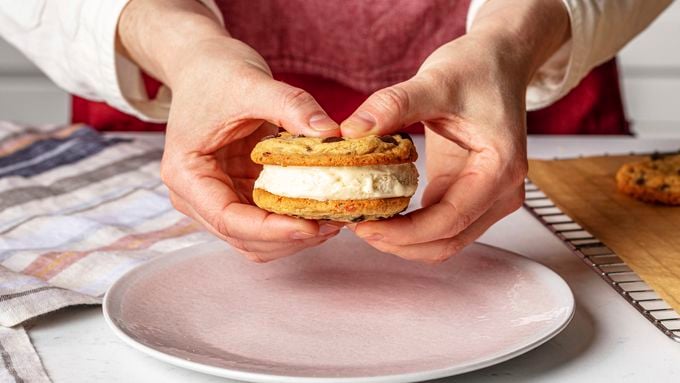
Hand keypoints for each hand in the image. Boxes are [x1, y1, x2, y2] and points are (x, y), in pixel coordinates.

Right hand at [118, 1, 342, 261]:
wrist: (204, 65)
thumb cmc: (216, 73)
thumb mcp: (252, 83)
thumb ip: (292, 106)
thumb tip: (332, 134)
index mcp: (186, 175)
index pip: (228, 219)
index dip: (271, 230)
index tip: (312, 225)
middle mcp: (195, 197)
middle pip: (243, 238)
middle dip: (289, 237)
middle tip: (334, 221)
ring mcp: (217, 199)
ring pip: (256, 241)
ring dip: (293, 238)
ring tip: (333, 218)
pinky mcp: (238, 195)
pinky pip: (265, 224)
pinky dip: (292, 223)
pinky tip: (320, 209)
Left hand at [341, 0, 569, 262]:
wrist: (497, 62)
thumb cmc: (477, 68)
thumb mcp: (435, 81)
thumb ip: (393, 104)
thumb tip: (351, 131)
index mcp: (499, 169)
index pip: (449, 220)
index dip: (403, 232)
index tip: (365, 224)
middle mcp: (500, 192)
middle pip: (447, 242)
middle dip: (399, 242)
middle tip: (356, 224)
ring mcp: (488, 197)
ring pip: (443, 241)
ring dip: (403, 240)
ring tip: (363, 220)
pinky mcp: (470, 193)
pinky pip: (439, 225)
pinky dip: (410, 227)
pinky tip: (380, 209)